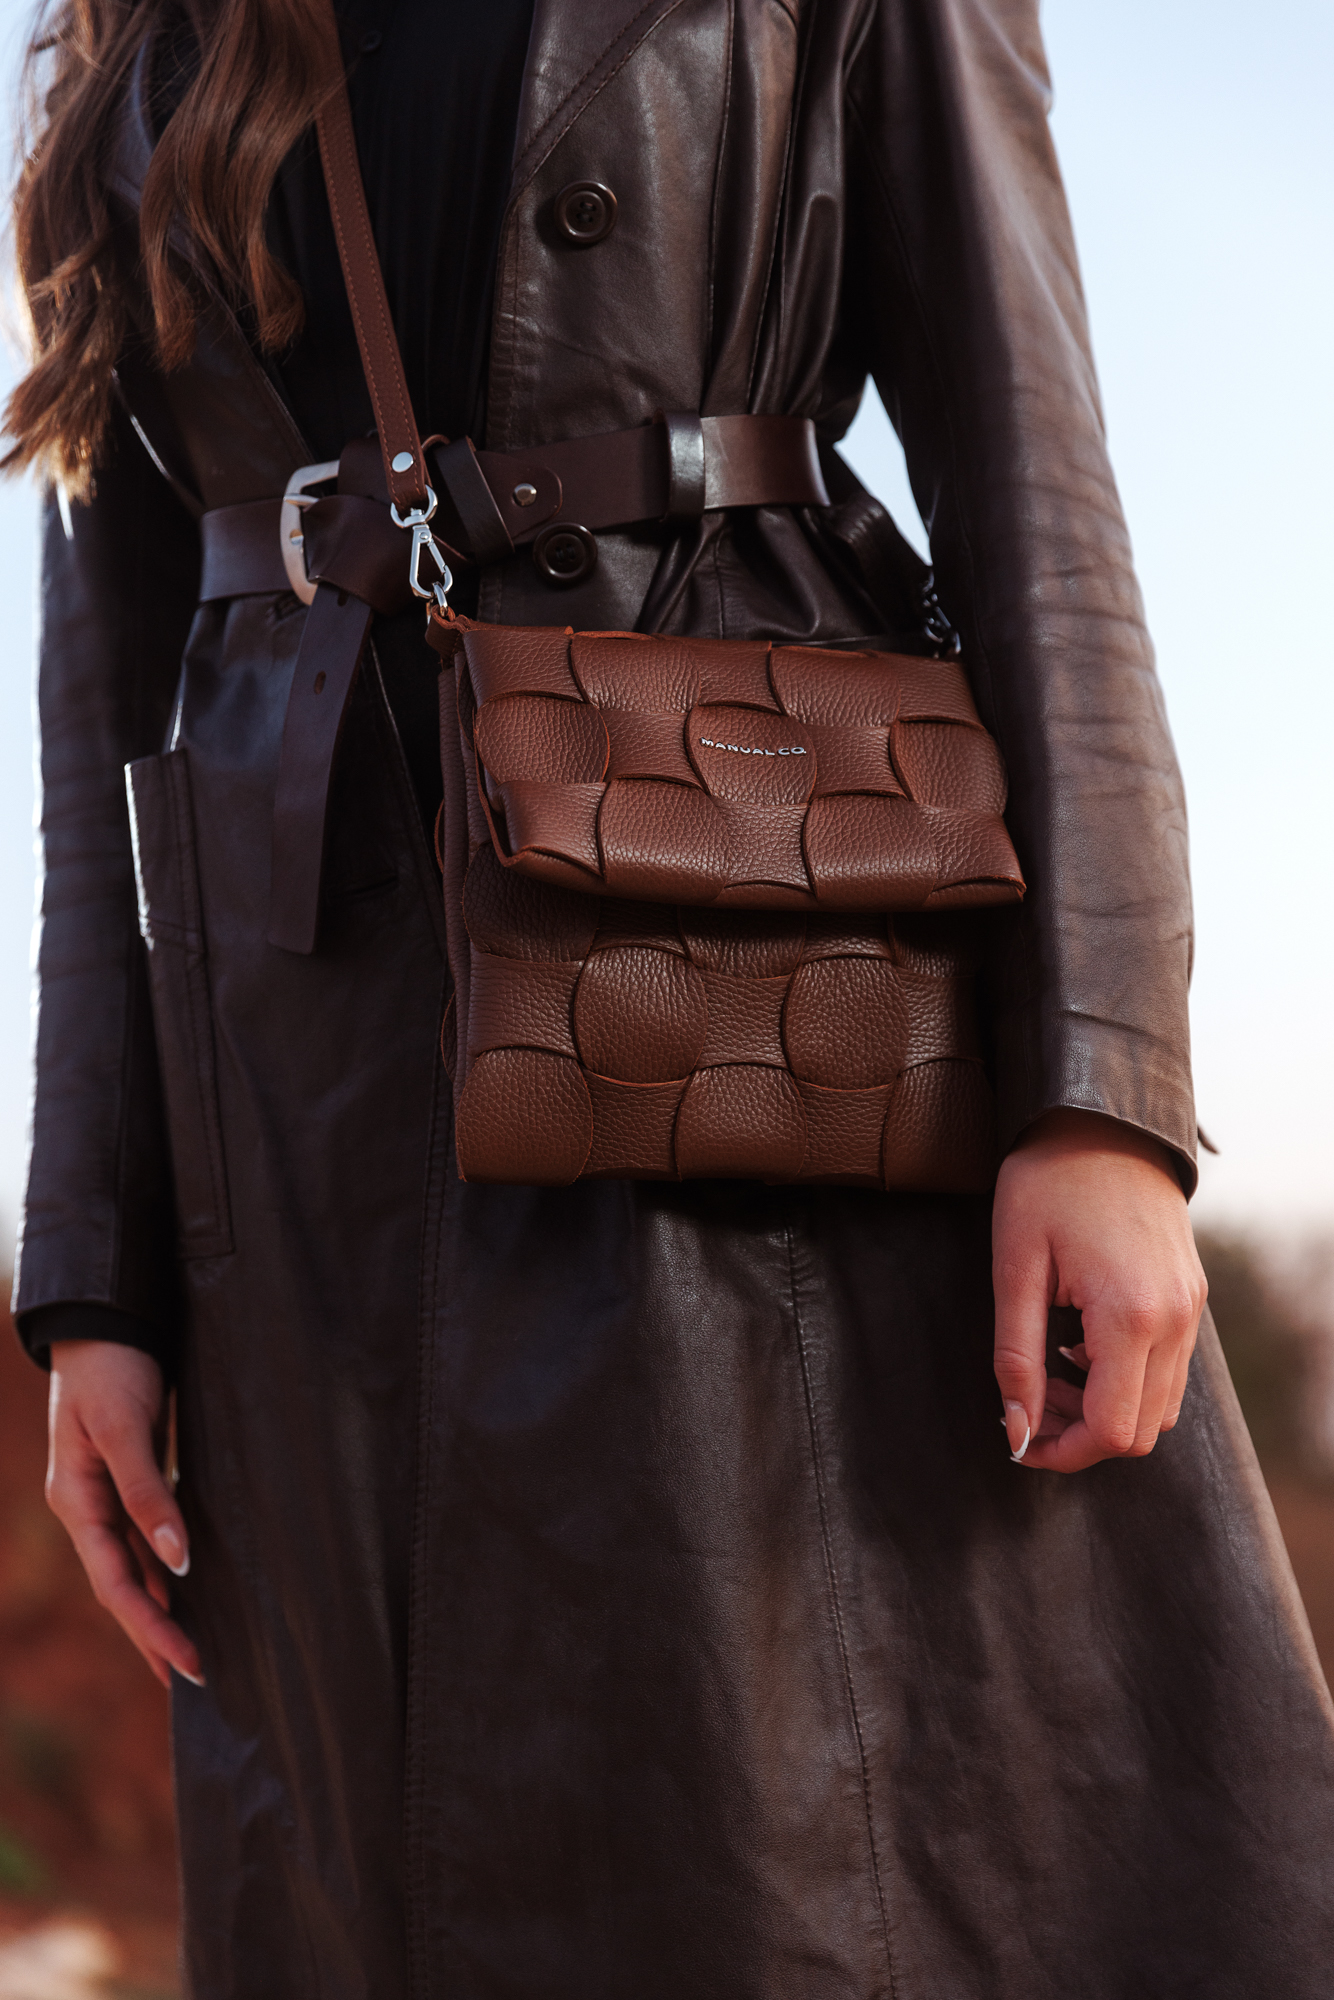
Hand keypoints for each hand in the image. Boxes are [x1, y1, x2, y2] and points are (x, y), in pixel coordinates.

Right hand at [46, 1340, 202, 1688]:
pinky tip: (187, 1585)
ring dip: (160, 1606)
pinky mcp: (128, 1475)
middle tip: (196, 1677)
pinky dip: (165, 1566)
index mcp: (77, 1501)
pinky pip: (145, 1536)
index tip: (187, 1665)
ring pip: (133, 1565)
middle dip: (154, 1633)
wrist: (105, 1319)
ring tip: (191, 1649)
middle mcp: (87, 1506)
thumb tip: (177, 1560)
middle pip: (121, 1585)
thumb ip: (148, 1493)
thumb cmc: (112, 1368)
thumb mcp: (125, 1427)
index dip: (151, 1627)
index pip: (116, 1583)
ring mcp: (104, 1493)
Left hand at [992, 1109, 1206, 1472]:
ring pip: (1161, 1407)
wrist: (1104, 1120)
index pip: (1112, 1430)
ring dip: (1107, 1410)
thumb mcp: (1015, 1268)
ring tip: (1051, 1375)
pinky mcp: (1191, 1297)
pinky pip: (1169, 1370)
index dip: (1063, 1452)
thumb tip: (1017, 1430)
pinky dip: (1127, 1380)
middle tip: (1029, 1409)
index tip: (1020, 1441)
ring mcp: (1191, 1309)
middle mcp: (1175, 1321)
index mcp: (1132, 1316)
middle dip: (1083, 1437)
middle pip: (1142, 1431)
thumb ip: (1015, 1358)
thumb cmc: (1048, 1184)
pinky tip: (1079, 1346)